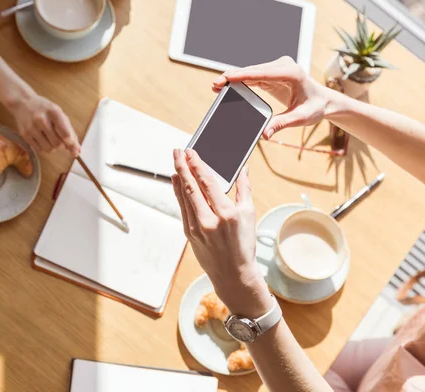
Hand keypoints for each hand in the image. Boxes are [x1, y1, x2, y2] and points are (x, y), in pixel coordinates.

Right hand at [10, 94, 80, 154]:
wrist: (23, 103)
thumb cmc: (45, 110)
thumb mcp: (59, 114)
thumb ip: (70, 132)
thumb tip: (77, 150)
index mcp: (54, 112)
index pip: (65, 134)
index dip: (71, 144)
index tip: (73, 147)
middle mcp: (42, 120)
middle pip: (57, 144)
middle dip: (62, 146)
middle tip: (61, 141)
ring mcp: (32, 128)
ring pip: (48, 149)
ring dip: (53, 148)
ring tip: (51, 140)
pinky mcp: (25, 135)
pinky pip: (39, 149)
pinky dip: (44, 148)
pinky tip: (43, 139)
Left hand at [172, 148, 270, 315]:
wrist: (233, 274)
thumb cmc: (244, 244)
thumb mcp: (250, 214)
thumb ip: (245, 189)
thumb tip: (244, 168)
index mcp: (227, 214)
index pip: (208, 183)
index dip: (197, 165)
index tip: (191, 152)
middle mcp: (210, 220)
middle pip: (191, 187)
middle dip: (183, 166)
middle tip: (177, 151)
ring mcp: (197, 228)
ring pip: (184, 197)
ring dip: (178, 177)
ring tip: (176, 162)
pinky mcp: (190, 234)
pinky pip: (183, 208)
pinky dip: (178, 193)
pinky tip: (177, 182)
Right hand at [212, 56, 331, 139]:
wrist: (323, 101)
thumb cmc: (315, 107)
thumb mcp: (300, 118)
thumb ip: (282, 124)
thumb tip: (264, 134)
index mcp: (291, 73)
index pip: (262, 73)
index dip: (243, 75)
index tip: (227, 77)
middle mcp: (283, 66)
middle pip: (253, 71)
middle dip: (233, 77)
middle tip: (215, 84)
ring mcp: (277, 68)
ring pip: (251, 72)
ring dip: (234, 78)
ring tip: (216, 85)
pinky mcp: (272, 73)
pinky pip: (253, 76)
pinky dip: (240, 80)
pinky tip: (227, 85)